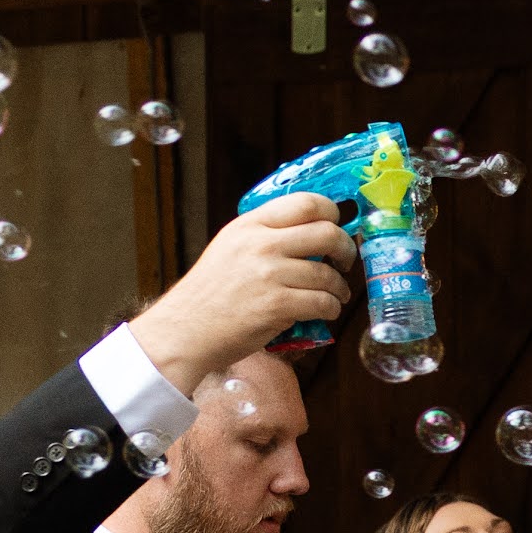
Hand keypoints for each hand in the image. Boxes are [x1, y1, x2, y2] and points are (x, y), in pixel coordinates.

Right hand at [127, 194, 355, 389]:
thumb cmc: (210, 293)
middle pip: (327, 233)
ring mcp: (269, 275)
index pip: (305, 202)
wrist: (185, 330)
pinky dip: (330, 309)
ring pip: (328, 275)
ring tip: (336, 294)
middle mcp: (261, 245)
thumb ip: (264, 235)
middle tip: (345, 261)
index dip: (331, 213)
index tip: (337, 226)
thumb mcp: (230, 247)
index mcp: (250, 225)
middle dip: (346, 248)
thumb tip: (310, 231)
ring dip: (339, 288)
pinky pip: (322, 303)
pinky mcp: (276, 306)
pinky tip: (325, 311)